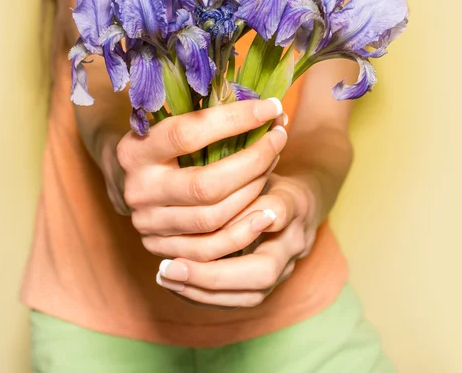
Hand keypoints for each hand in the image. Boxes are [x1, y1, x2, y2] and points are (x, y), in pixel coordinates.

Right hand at [115, 98, 287, 258]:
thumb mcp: (169, 123)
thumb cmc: (161, 143)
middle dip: (253, 161)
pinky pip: (210, 250)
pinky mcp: (160, 246)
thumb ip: (206, 116)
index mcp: (135, 150)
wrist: (128, 180)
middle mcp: (139, 189)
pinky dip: (244, 231)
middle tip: (279, 138)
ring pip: (212, 218)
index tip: (270, 107)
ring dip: (253, 192)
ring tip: (273, 165)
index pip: (188, 134)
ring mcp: (148, 222)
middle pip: (206, 185)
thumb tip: (267, 107)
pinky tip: (266, 212)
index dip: (234, 120)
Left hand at [155, 171, 319, 308]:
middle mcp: (294, 240)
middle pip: (264, 271)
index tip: (204, 218)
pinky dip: (204, 295)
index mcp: (294, 202)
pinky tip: (173, 284)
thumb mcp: (251, 162)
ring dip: (204, 289)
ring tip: (165, 276)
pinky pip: (240, 300)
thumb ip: (235, 169)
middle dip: (214, 274)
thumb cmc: (265, 174)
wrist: (296, 202)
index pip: (278, 211)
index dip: (245, 216)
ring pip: (252, 293)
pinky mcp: (271, 281)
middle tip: (171, 267)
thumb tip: (198, 182)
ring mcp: (286, 266)